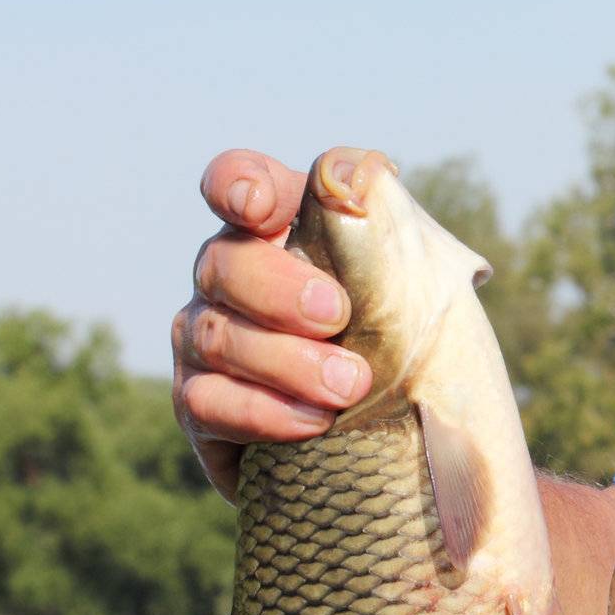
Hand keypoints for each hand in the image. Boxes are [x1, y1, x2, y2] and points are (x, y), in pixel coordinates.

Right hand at [171, 150, 372, 499]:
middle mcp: (229, 279)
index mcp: (279, 234)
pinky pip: (209, 402)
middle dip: (279, 289)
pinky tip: (312, 424)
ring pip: (216, 336)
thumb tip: (364, 173)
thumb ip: (388, 230)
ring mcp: (204, 342)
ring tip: (350, 385)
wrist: (398, 441)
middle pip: (223, 262)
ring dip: (286, 361)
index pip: (238, 183)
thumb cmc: (406, 351)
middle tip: (338, 317)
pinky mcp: (200, 408)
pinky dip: (262, 412)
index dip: (239, 185)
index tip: (262, 208)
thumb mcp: (414, 289)